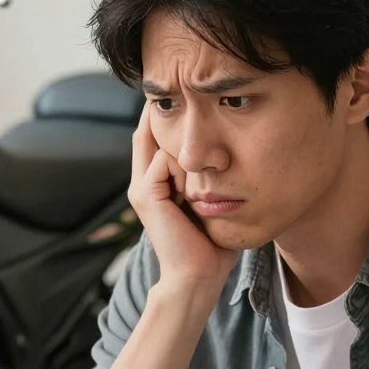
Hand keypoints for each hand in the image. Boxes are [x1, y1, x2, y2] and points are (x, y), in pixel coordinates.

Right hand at [129, 105, 237, 292]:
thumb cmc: (211, 243)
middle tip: (184, 93)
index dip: (163, 116)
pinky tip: (198, 187)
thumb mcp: (211, 201)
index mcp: (155, 184)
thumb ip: (209, 178)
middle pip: (145, 131)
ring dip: (187, 147)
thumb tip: (228, 153)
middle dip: (163, 112)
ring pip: (161, 143)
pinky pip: (165, 160)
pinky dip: (186, 167)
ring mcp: (141, 188)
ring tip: (204, 173)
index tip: (186, 96)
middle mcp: (142, 182)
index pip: (151, 137)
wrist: (198, 275)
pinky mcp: (146, 196)